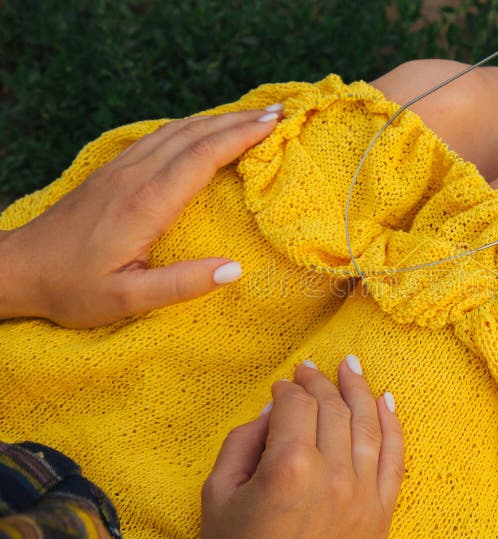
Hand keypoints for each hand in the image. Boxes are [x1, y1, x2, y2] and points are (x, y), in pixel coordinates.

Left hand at [0, 107, 282, 327]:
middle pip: (194, 134)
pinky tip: (206, 129)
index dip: (240, 138)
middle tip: (278, 113)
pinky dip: (193, 127)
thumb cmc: (72, 288)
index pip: (202, 157)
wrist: (17, 267)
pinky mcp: (113, 170)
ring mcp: (121, 168)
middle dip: (238, 120)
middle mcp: (135, 176)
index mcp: (145, 204)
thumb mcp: (126, 300)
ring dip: (218, 119)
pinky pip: (160, 136)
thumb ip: (181, 284)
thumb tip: (235, 269)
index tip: (273, 126)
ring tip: (252, 116)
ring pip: (177, 130)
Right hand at [201, 356, 403, 538]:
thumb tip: (270, 412)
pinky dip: (393, 425)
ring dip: (360, 390)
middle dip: (319, 383)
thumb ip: (241, 443)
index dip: (287, 390)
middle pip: (332, 409)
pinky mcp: (381, 512)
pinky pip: (395, 458)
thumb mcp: (218, 496)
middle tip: (310, 369)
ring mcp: (362, 494)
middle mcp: (333, 475)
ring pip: (368, 424)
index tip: (280, 387)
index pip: (296, 406)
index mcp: (290, 468)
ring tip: (351, 366)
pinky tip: (387, 401)